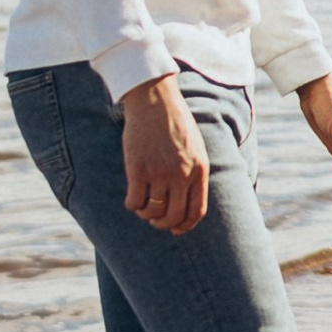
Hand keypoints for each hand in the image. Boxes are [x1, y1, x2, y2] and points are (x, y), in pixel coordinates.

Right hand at [121, 73, 209, 233]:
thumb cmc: (175, 124)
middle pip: (173, 216)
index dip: (184, 226)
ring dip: (147, 215)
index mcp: (199, 170)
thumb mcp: (195, 148)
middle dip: (163, 224)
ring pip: (152, 211)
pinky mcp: (137, 169)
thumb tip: (186, 203)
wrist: (155, 102)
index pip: (196, 211)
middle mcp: (181, 175)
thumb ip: (194, 173)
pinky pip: (134, 202)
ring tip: (144, 207)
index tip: (176, 229)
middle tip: (156, 220)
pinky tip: (132, 198)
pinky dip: (133, 206)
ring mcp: (159, 173)